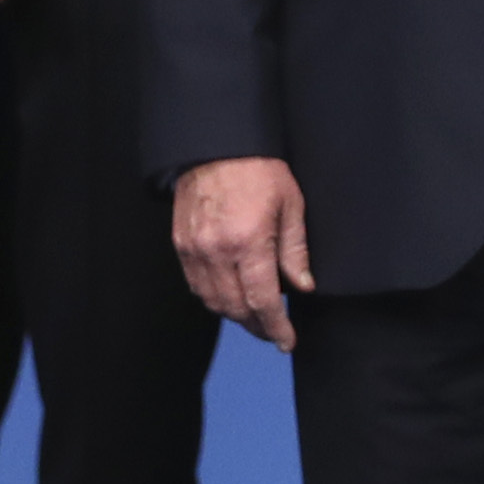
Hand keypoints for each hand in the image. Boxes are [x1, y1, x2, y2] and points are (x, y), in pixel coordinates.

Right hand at [173, 156, 311, 350]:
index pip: (263, 301)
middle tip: (274, 331)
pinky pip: (196, 285)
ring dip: (235, 315)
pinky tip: (229, 296)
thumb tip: (302, 286)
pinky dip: (213, 298)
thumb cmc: (257, 168)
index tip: (286, 340)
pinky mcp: (181, 244)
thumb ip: (295, 250)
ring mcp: (195, 249)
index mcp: (249, 241)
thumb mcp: (290, 204)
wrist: (216, 143)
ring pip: (213, 302)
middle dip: (257, 326)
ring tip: (254, 317)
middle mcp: (218, 251)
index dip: (276, 327)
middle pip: (236, 308)